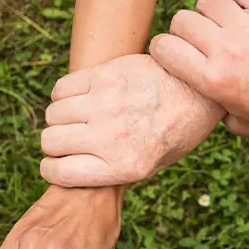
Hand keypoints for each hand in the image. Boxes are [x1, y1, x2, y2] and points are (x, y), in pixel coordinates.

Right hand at [40, 54, 224, 186]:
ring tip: (80, 118)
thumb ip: (114, 172)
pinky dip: (64, 96)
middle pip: (50, 142)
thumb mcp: (153, 166)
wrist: (198, 92)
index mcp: (125, 166)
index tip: (57, 164)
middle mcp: (112, 137)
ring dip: (61, 119)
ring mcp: (107, 104)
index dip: (52, 170)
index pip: (59, 173)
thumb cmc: (176, 132)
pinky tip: (82, 99)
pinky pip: (61, 88)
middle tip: (71, 140)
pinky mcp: (105, 76)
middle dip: (55, 145)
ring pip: (53, 114)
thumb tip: (74, 170)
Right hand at [150, 0, 248, 126]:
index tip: (170, 51)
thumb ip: (210, 113)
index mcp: (213, 80)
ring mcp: (248, 27)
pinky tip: (235, 2)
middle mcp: (227, 51)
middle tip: (198, 40)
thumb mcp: (236, 120)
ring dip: (209, 12)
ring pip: (207, 1)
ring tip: (220, 25)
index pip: (164, 48)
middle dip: (184, 30)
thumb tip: (192, 109)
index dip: (162, 48)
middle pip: (182, 20)